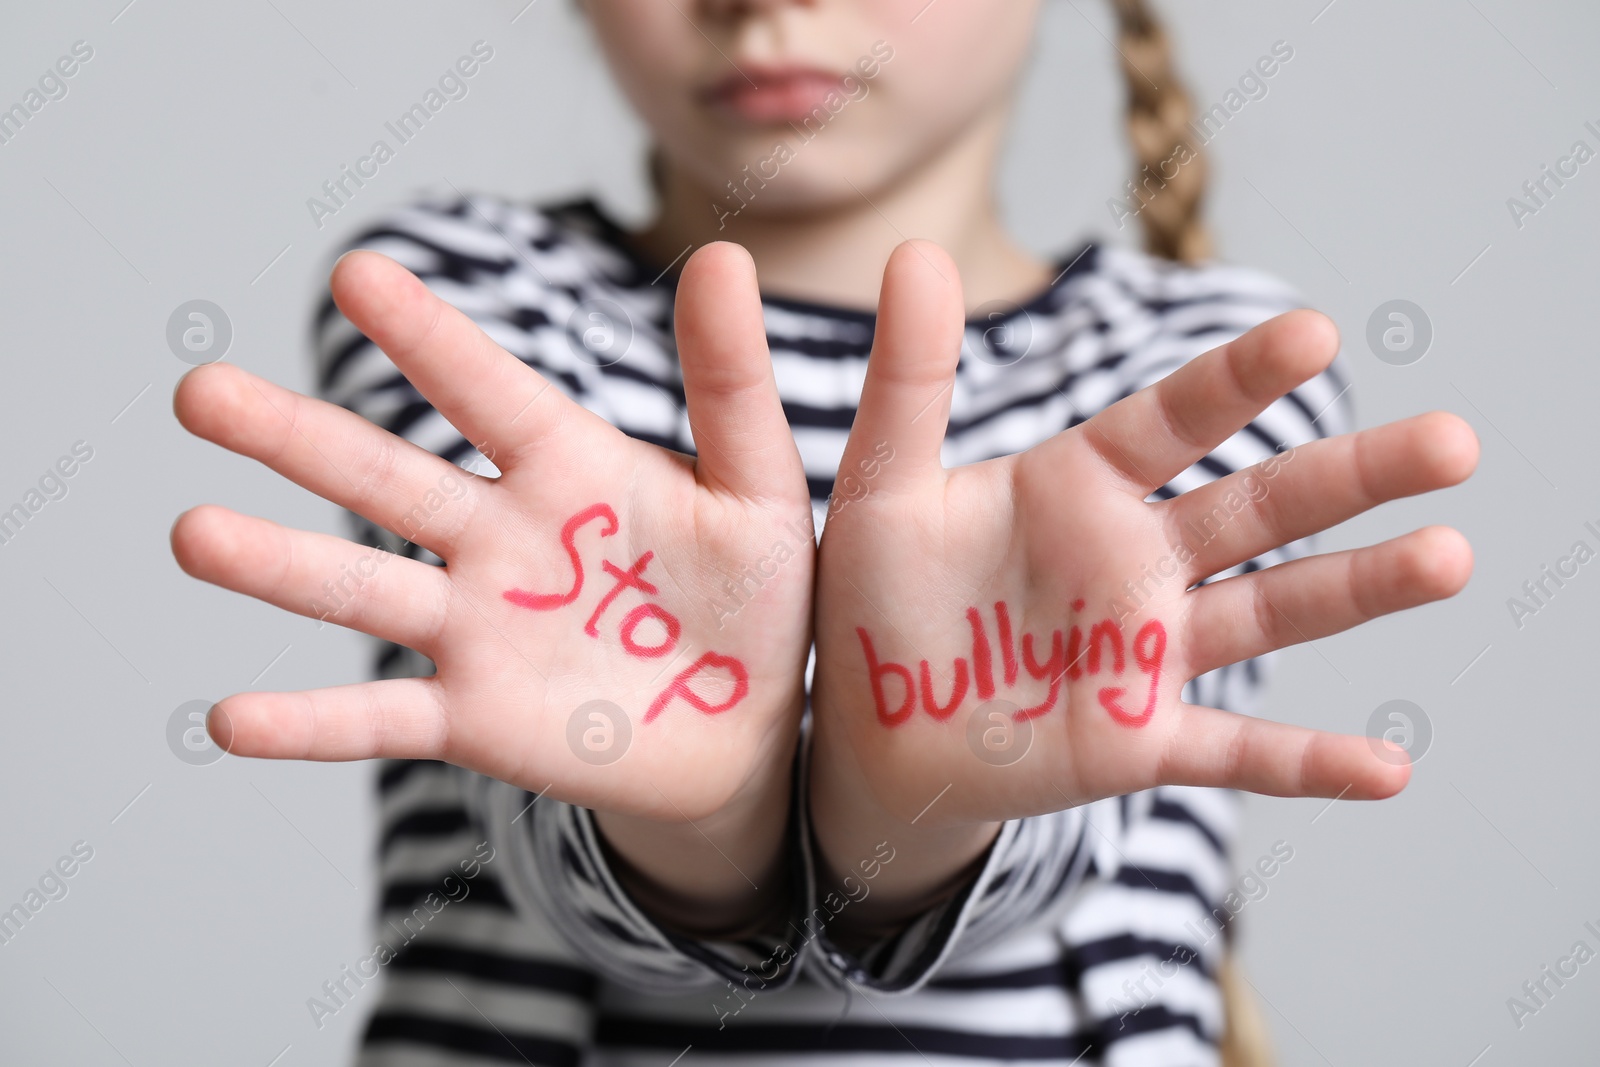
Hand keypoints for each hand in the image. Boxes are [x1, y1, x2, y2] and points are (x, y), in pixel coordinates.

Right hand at [172, 244, 813, 831]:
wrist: (747, 729)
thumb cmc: (754, 596)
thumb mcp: (757, 488)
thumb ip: (732, 385)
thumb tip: (723, 255)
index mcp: (569, 468)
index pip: (488, 394)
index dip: (430, 339)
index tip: (357, 272)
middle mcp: (501, 538)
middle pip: (387, 480)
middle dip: (297, 438)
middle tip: (200, 391)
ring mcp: (478, 629)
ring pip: (363, 590)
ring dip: (277, 564)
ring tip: (191, 534)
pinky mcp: (474, 717)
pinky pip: (381, 720)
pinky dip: (309, 723)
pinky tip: (229, 718)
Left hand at [807, 242, 1476, 921]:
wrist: (877, 725)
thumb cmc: (881, 594)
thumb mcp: (882, 484)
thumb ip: (909, 380)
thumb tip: (916, 251)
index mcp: (1080, 485)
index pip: (1174, 420)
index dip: (1239, 379)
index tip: (1313, 333)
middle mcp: (1134, 559)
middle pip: (1259, 506)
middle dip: (1351, 475)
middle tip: (1452, 441)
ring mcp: (1145, 650)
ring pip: (1270, 611)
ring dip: (1359, 587)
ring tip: (1451, 554)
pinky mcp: (1136, 738)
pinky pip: (1233, 752)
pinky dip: (1308, 763)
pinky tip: (1389, 769)